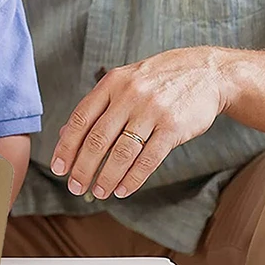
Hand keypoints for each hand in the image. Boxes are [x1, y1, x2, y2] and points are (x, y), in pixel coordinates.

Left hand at [50, 47, 232, 199]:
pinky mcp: (173, 127)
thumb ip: (98, 105)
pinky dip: (133, 179)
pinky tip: (123, 189)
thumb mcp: (125, 81)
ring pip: (121, 152)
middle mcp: (129, 94)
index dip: (66, 146)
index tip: (58, 167)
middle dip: (83, 167)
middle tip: (75, 186)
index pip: (81, 118)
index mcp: (112, 82)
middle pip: (98, 138)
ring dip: (106, 177)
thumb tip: (65, 134)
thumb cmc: (161, 79)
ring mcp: (152, 110)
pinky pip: (148, 159)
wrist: (206, 72)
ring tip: (99, 192)